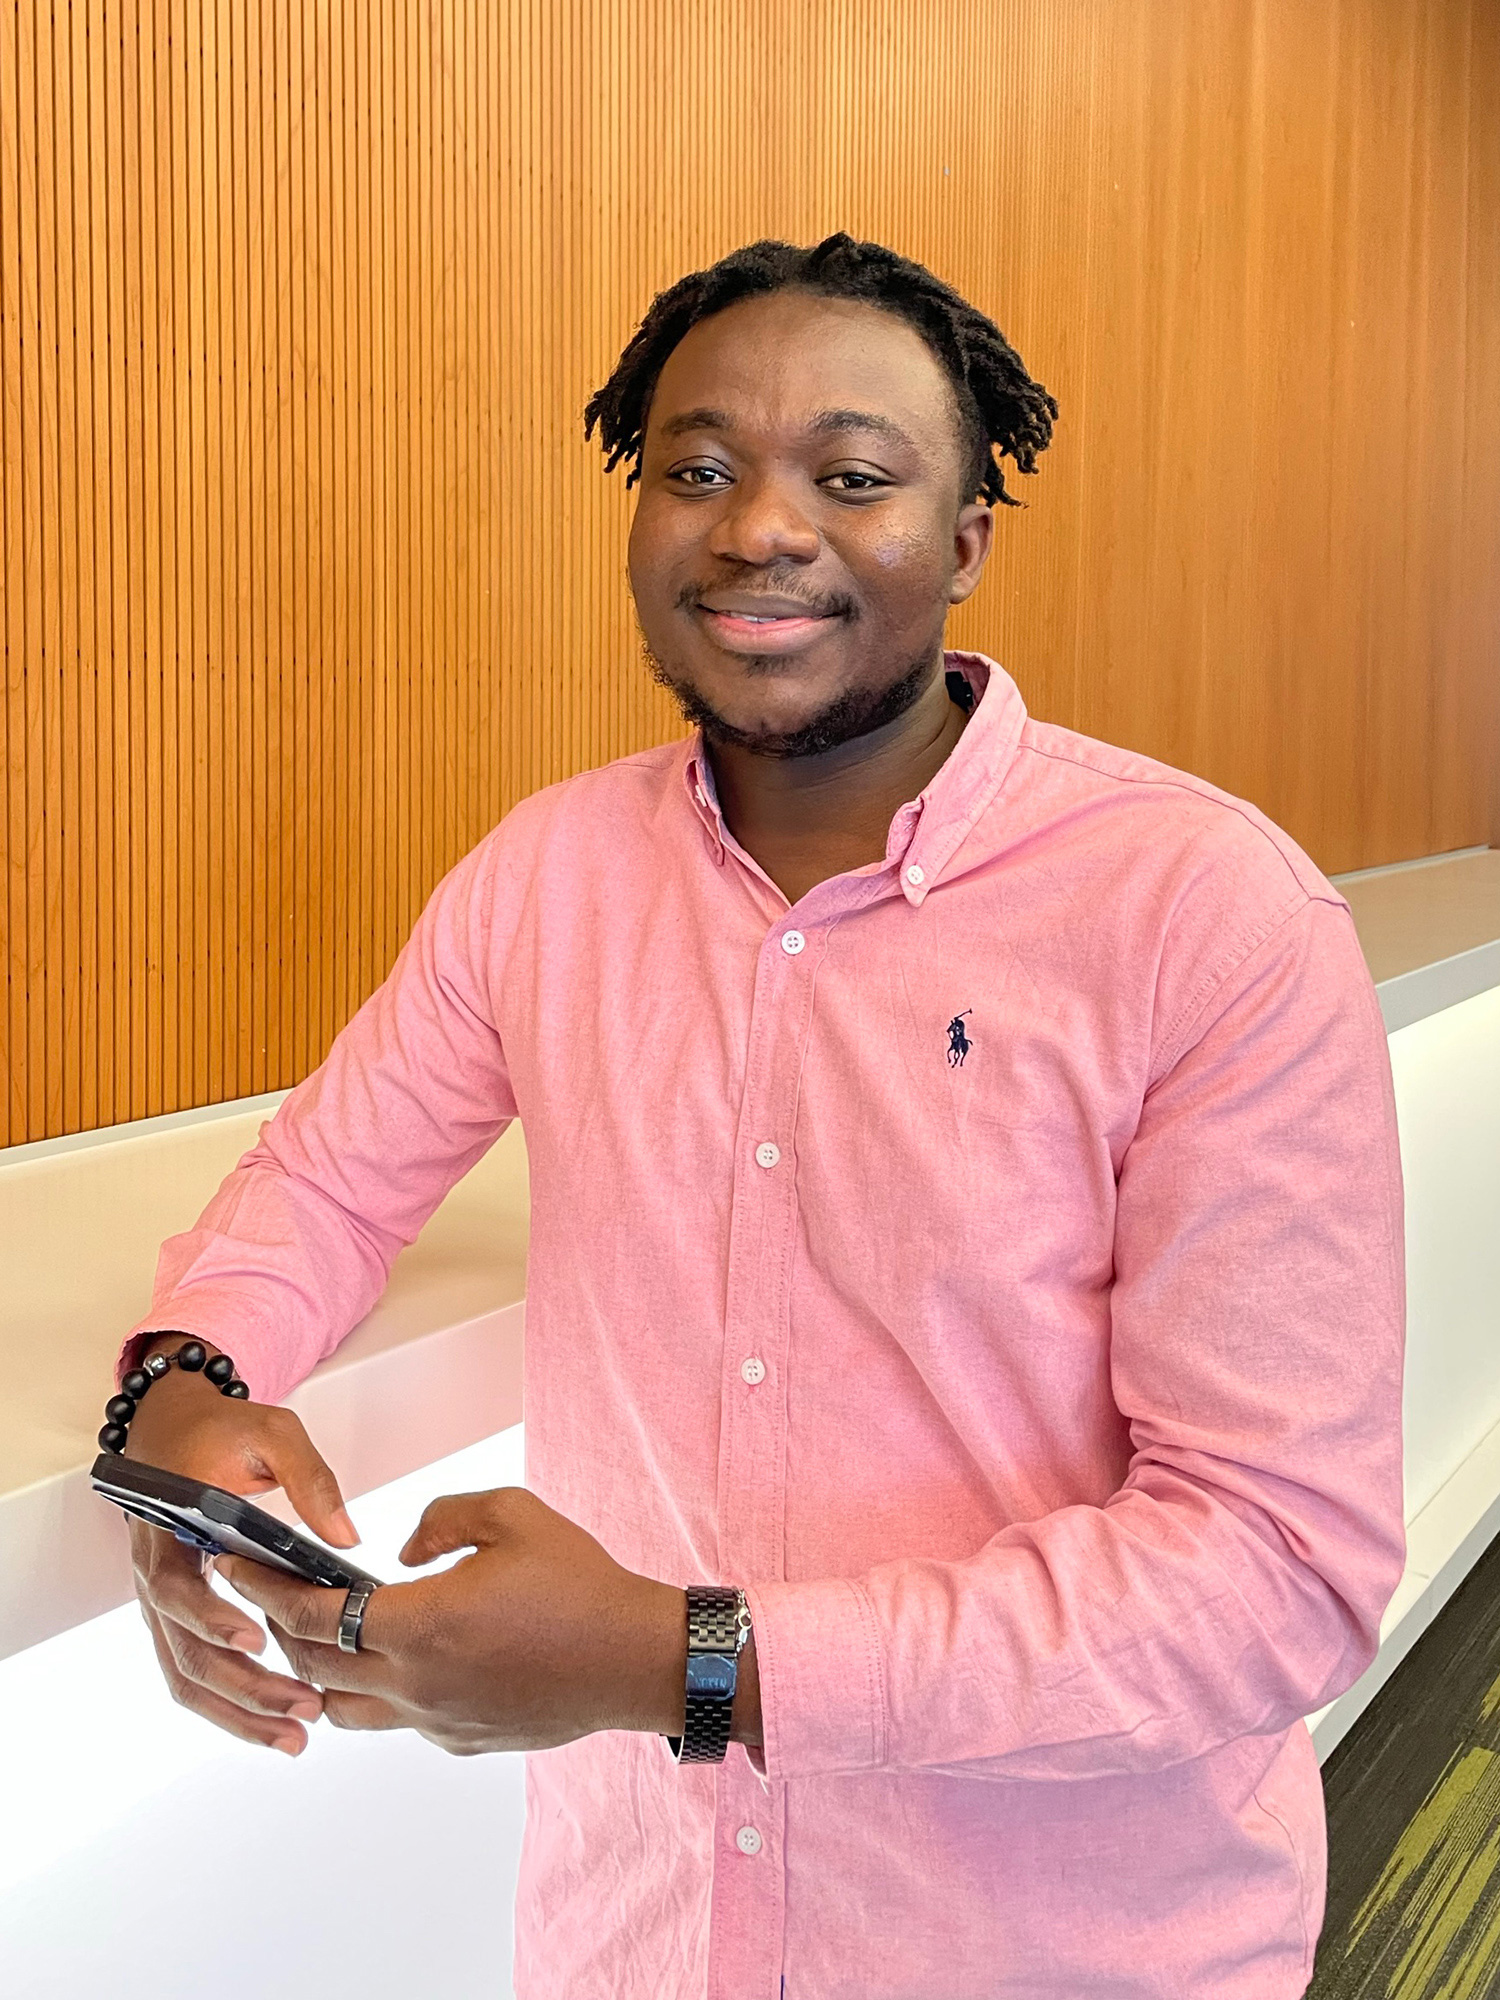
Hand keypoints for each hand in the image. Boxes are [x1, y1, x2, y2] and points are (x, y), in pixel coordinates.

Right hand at [123, 1338, 358, 1754]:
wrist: (172, 1430)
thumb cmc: (220, 1431)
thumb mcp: (271, 1431)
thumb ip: (310, 1478)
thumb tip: (347, 1538)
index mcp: (170, 1530)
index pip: (179, 1590)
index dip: (213, 1619)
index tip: (256, 1639)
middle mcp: (157, 1575)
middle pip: (186, 1652)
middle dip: (243, 1688)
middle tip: (302, 1705)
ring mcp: (163, 1602)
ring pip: (186, 1676)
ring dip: (237, 1713)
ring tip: (294, 1736)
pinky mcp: (178, 1617)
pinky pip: (191, 1671)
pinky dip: (227, 1705)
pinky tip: (272, 1723)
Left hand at [220, 1487, 695, 1755]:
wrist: (634, 1660)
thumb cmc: (579, 1583)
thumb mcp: (512, 1515)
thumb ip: (443, 1517)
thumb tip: (405, 1547)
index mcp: (420, 1624)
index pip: (313, 1614)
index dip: (265, 1587)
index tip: (234, 1564)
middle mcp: (416, 1683)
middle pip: (313, 1665)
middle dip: (278, 1627)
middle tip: (267, 1594)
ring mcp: (436, 1720)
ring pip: (345, 1706)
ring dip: (319, 1670)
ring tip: (321, 1635)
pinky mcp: (460, 1741)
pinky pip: (397, 1718)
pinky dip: (378, 1689)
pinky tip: (399, 1658)